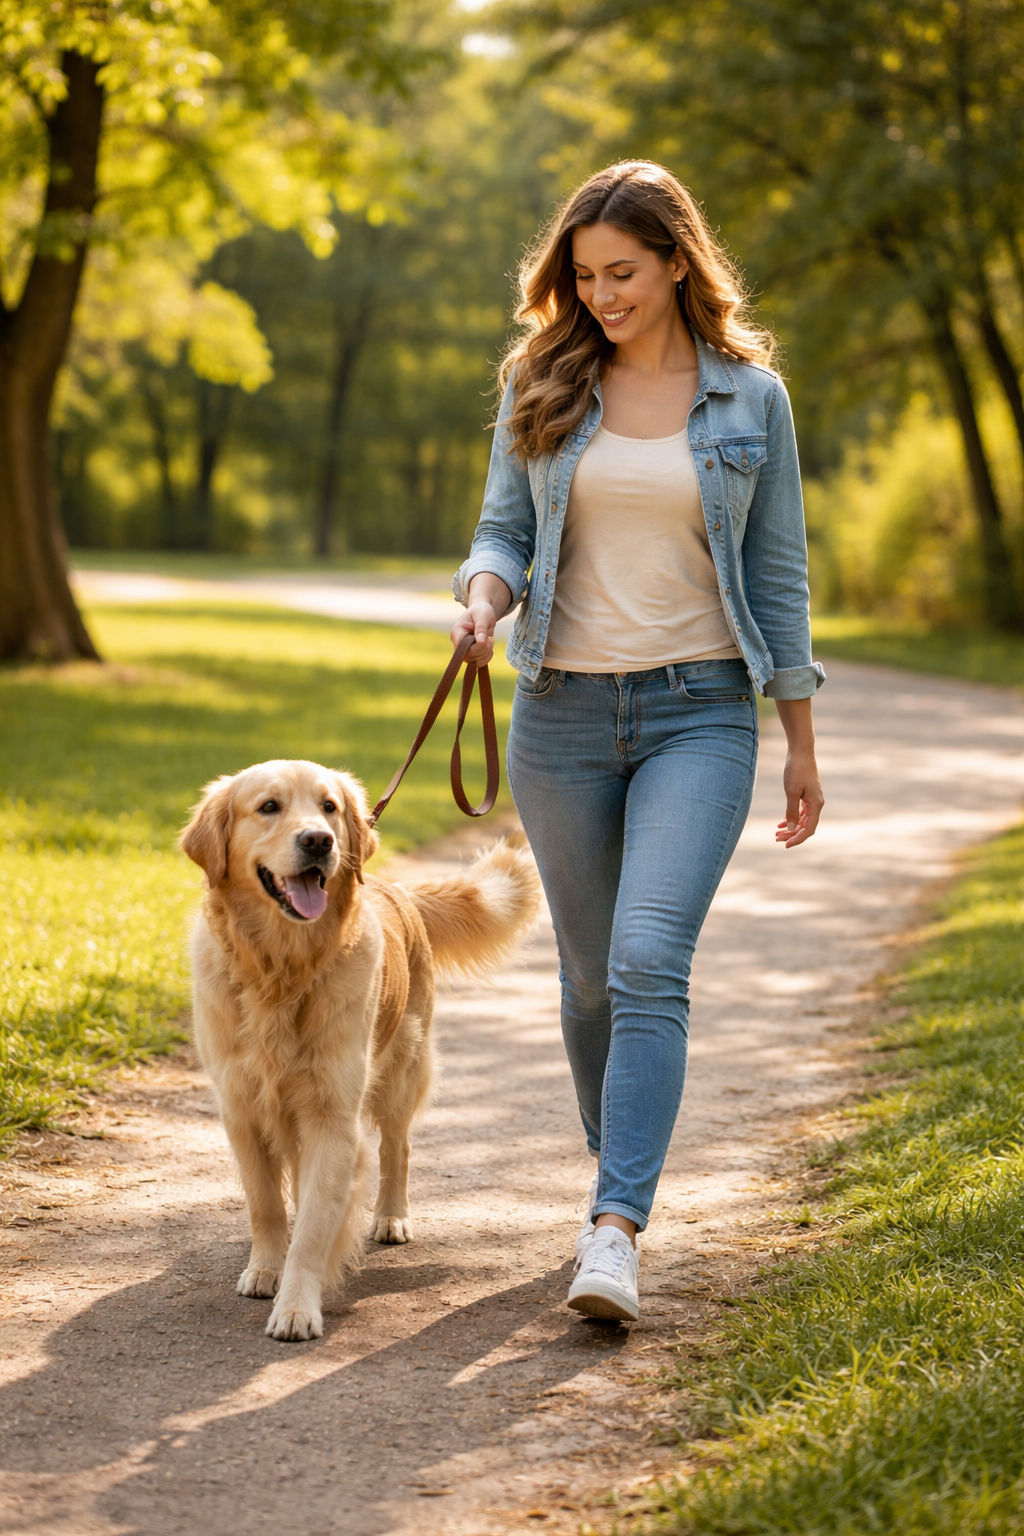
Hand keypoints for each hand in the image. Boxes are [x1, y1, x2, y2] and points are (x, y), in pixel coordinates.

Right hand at [451, 573, 511, 665]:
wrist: (483, 613)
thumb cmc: (481, 611)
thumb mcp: (482, 616)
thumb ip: (481, 628)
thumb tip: (481, 642)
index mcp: (456, 633)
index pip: (462, 647)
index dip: (476, 646)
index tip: (486, 638)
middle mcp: (457, 644)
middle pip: (469, 656)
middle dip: (483, 649)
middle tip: (489, 638)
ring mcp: (464, 651)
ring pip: (474, 661)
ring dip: (486, 653)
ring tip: (489, 641)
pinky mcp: (471, 655)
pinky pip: (478, 663)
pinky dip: (487, 657)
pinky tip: (489, 647)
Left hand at [773, 698, 822, 848]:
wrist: (800, 752)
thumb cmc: (796, 770)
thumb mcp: (791, 792)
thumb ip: (792, 812)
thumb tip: (791, 829)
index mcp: (816, 804)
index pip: (809, 829)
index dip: (798, 839)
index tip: (785, 845)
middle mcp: (816, 804)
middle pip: (806, 826)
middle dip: (792, 835)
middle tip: (776, 840)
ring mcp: (813, 799)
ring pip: (803, 820)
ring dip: (791, 828)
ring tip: (777, 834)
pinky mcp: (807, 794)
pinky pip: (801, 812)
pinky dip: (792, 818)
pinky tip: (781, 823)